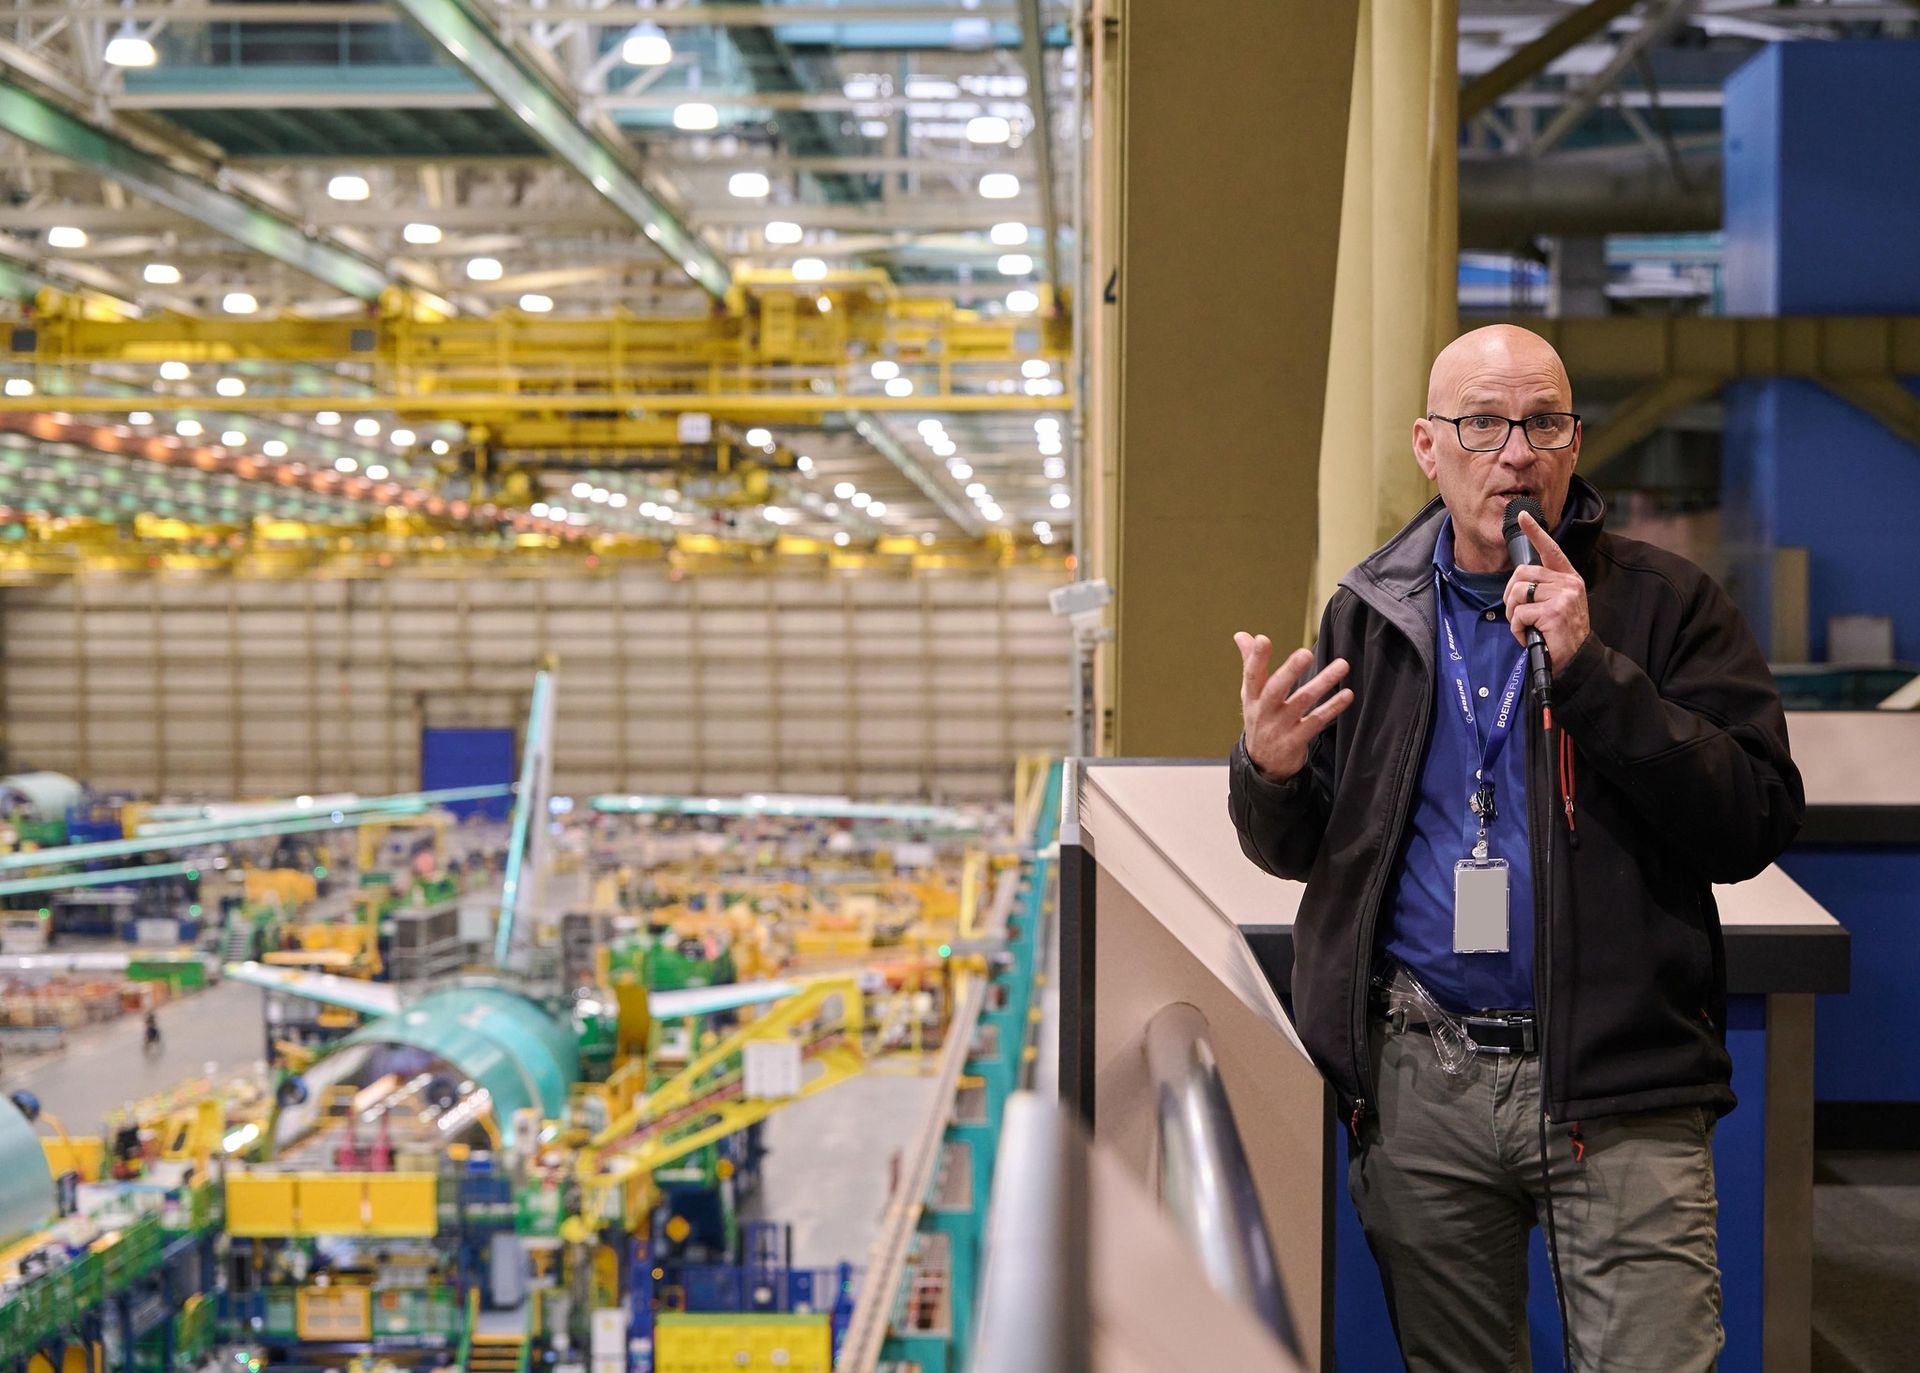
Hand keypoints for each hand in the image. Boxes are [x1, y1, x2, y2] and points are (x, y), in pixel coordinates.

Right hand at [1234, 632, 1352, 782]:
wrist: (1262, 765)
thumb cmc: (1260, 720)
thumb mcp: (1250, 694)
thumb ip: (1250, 664)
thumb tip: (1242, 635)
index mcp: (1252, 697)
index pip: (1252, 675)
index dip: (1255, 658)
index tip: (1262, 640)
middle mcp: (1265, 711)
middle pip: (1275, 689)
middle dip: (1289, 671)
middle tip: (1305, 653)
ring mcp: (1281, 727)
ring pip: (1302, 702)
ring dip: (1322, 683)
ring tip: (1342, 665)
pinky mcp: (1296, 740)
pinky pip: (1317, 721)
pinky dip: (1332, 707)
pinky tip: (1347, 694)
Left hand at [1504, 510, 1590, 674]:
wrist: (1577, 658)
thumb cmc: (1560, 632)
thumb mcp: (1557, 604)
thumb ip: (1543, 588)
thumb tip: (1517, 582)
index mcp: (1568, 577)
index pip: (1550, 549)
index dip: (1535, 532)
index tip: (1523, 516)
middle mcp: (1568, 582)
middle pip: (1522, 574)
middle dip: (1510, 595)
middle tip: (1517, 615)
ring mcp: (1563, 596)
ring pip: (1518, 593)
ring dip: (1513, 614)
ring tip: (1525, 627)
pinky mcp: (1554, 612)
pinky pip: (1520, 614)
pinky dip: (1517, 629)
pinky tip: (1529, 636)